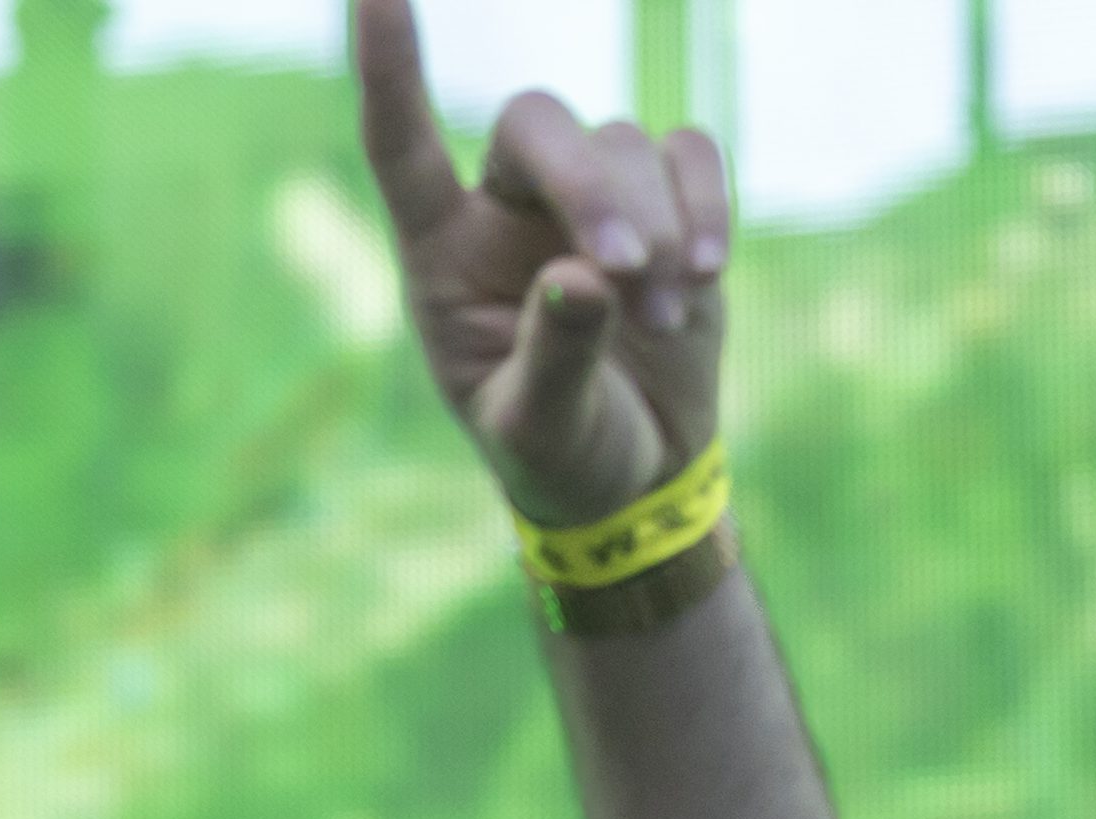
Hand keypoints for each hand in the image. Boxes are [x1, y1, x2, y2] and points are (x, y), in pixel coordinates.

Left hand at [351, 0, 728, 531]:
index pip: (401, 145)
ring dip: (656, 227)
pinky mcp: (664, 199)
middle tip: (627, 271)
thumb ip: (550, 358)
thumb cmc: (559, 456)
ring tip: (661, 319)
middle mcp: (503, 210)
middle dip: (589, 188)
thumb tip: (579, 275)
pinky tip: (703, 276)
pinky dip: (707, 203)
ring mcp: (583, 200)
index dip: (388, 67)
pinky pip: (687, 151)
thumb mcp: (538, 431)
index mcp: (438, 259)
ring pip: (622, 144)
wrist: (635, 474)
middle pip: (535, 128)